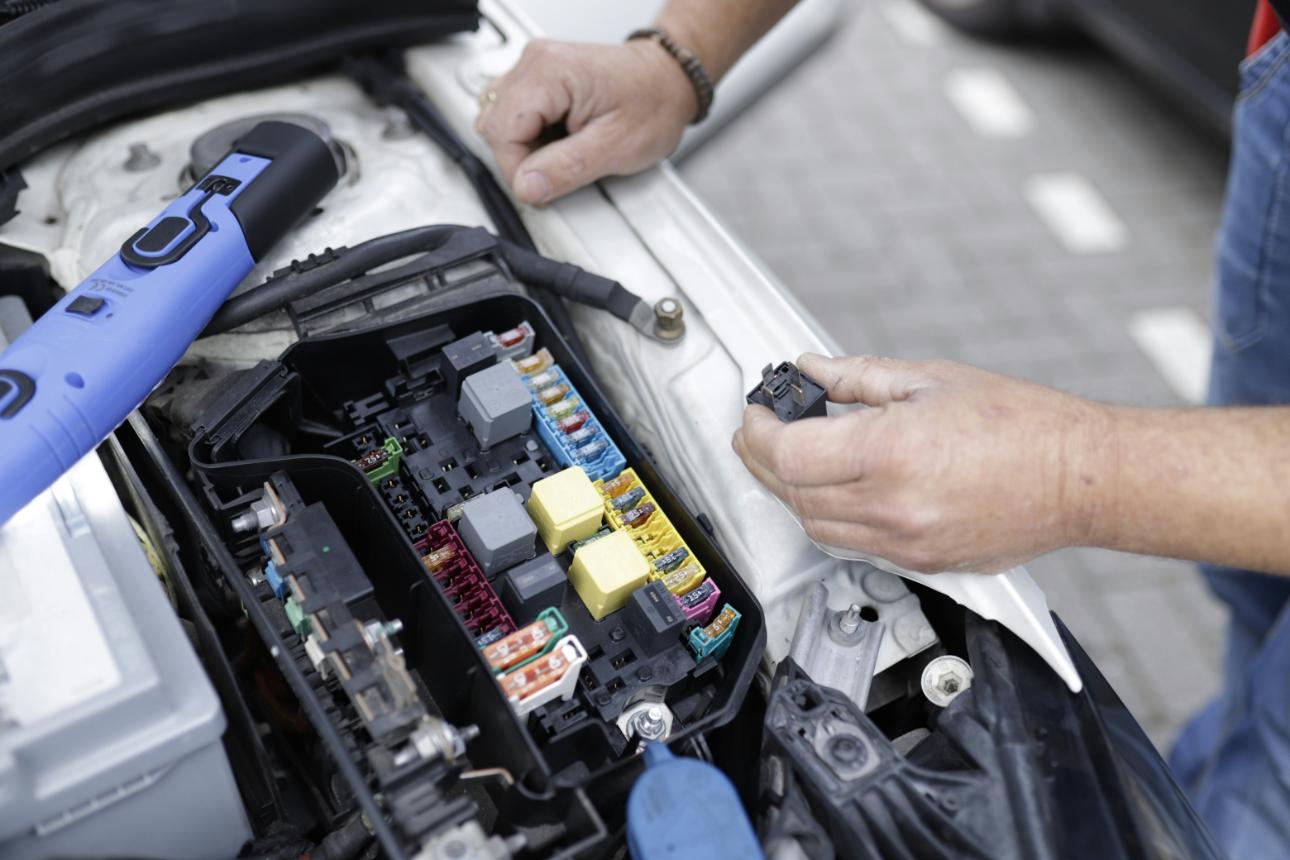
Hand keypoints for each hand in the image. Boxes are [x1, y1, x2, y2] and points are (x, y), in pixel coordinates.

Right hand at [475, 38, 696, 205]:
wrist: (670, 81)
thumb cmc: (653, 104)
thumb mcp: (615, 147)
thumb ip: (565, 169)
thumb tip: (526, 186)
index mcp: (550, 72)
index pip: (502, 131)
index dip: (517, 169)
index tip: (542, 187)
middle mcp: (536, 61)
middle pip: (494, 124)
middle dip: (521, 158)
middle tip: (559, 168)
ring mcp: (534, 65)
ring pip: (498, 119)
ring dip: (524, 146)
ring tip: (562, 149)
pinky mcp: (538, 76)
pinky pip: (513, 113)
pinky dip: (529, 134)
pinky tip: (556, 138)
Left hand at [732, 353, 1116, 572]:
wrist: (1082, 478)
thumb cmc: (1025, 427)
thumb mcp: (930, 380)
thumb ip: (858, 377)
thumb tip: (813, 370)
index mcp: (891, 453)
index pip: (790, 453)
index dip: (759, 432)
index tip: (756, 414)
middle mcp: (893, 507)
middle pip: (793, 493)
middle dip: (764, 460)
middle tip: (760, 431)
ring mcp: (905, 543)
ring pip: (815, 527)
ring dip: (791, 492)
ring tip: (791, 458)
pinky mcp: (921, 563)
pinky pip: (851, 545)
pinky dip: (827, 516)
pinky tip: (831, 488)